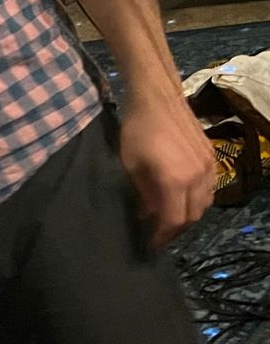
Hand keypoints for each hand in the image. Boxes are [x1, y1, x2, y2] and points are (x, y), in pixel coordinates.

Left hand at [119, 95, 214, 247]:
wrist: (157, 98)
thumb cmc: (136, 130)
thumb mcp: (130, 166)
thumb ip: (142, 194)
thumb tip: (147, 216)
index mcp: (175, 180)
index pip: (174, 220)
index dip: (163, 236)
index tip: (151, 245)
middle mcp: (198, 176)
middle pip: (193, 216)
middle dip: (176, 229)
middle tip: (158, 233)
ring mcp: (209, 166)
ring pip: (205, 203)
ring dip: (188, 215)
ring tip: (168, 217)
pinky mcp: (212, 157)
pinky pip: (210, 188)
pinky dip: (197, 199)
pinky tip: (180, 198)